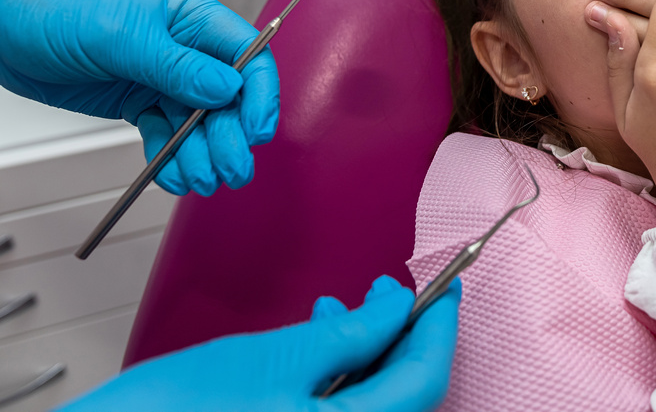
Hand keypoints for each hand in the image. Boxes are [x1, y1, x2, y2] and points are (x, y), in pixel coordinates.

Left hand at [0, 0, 278, 194]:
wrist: (1, 28)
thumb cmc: (55, 9)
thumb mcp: (119, 34)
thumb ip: (176, 64)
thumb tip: (228, 88)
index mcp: (191, 14)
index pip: (247, 54)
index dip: (259, 93)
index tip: (256, 130)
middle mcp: (186, 45)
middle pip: (229, 96)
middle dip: (231, 136)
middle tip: (231, 169)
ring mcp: (163, 75)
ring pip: (200, 122)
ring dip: (203, 153)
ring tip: (199, 178)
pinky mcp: (140, 100)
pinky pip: (167, 134)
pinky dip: (172, 157)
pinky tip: (173, 174)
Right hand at [61, 275, 460, 411]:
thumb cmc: (175, 411)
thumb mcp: (276, 356)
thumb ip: (351, 334)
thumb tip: (397, 307)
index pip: (424, 380)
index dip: (440, 328)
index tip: (449, 286)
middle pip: (402, 394)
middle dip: (403, 337)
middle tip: (395, 290)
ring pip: (370, 402)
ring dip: (368, 351)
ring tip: (344, 306)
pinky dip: (338, 375)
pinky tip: (316, 339)